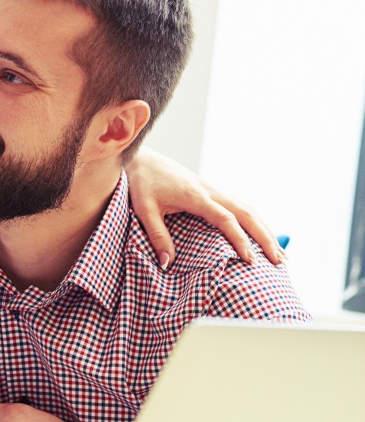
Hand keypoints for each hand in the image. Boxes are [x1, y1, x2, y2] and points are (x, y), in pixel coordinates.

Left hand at [126, 147, 282, 267]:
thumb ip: (157, 235)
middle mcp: (210, 191)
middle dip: (265, 237)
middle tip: (279, 262)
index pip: (226, 219)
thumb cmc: (142, 182)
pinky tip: (263, 236)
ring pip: (248, 209)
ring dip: (266, 230)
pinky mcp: (212, 191)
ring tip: (280, 254)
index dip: (240, 240)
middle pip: (247, 213)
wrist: (142, 157)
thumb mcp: (144, 209)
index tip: (249, 260)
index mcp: (196, 196)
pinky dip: (255, 222)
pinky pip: (240, 207)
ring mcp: (214, 190)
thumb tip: (167, 263)